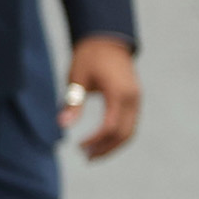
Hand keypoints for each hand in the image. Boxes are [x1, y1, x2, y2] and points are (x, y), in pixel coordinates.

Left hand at [63, 35, 140, 159]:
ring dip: (113, 145)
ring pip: (131, 130)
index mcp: (119, 92)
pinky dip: (118, 135)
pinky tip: (102, 140)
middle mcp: (133, 97)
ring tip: (93, 154)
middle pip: (125, 133)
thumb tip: (61, 125)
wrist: (108, 40)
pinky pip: (131, 123)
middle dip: (106, 148)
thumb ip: (73, 103)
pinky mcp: (135, 99)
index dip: (95, 140)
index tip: (78, 146)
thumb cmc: (89, 58)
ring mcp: (136, 98)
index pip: (110, 126)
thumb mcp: (77, 79)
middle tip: (86, 158)